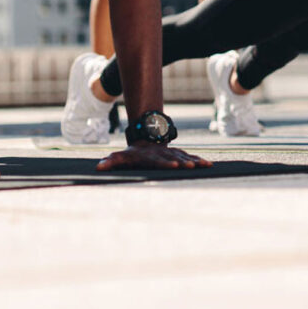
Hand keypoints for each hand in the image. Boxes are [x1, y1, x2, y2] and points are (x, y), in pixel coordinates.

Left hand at [96, 143, 211, 170]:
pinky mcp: (180, 154)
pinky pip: (191, 157)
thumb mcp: (121, 157)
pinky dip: (199, 160)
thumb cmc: (133, 154)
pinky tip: (209, 165)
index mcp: (151, 157)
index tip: (173, 165)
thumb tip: (98, 167)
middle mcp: (164, 154)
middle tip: (191, 166)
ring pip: (185, 157)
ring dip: (195, 161)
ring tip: (205, 165)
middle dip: (183, 162)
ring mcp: (173, 153)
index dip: (166, 162)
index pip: (159, 160)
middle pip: (175, 158)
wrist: (147, 140)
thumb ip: (111, 161)